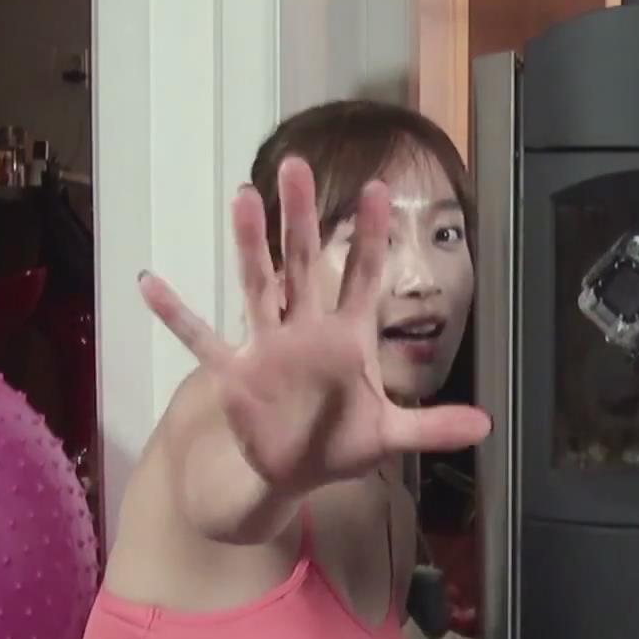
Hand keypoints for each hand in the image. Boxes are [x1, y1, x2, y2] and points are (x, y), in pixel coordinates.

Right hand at [140, 157, 491, 495]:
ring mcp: (267, 347)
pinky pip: (202, 339)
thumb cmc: (340, 445)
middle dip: (301, 217)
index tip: (379, 191)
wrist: (292, 473)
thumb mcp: (389, 437)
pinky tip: (150, 281)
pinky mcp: (234, 373)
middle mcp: (306, 330)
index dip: (369, 237)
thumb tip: (488, 424)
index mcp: (347, 338)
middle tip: (295, 165)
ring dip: (249, 245)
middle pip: (304, 263)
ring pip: (258, 285)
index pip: (363, 277)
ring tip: (241, 197)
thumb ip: (432, 427)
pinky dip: (176, 314)